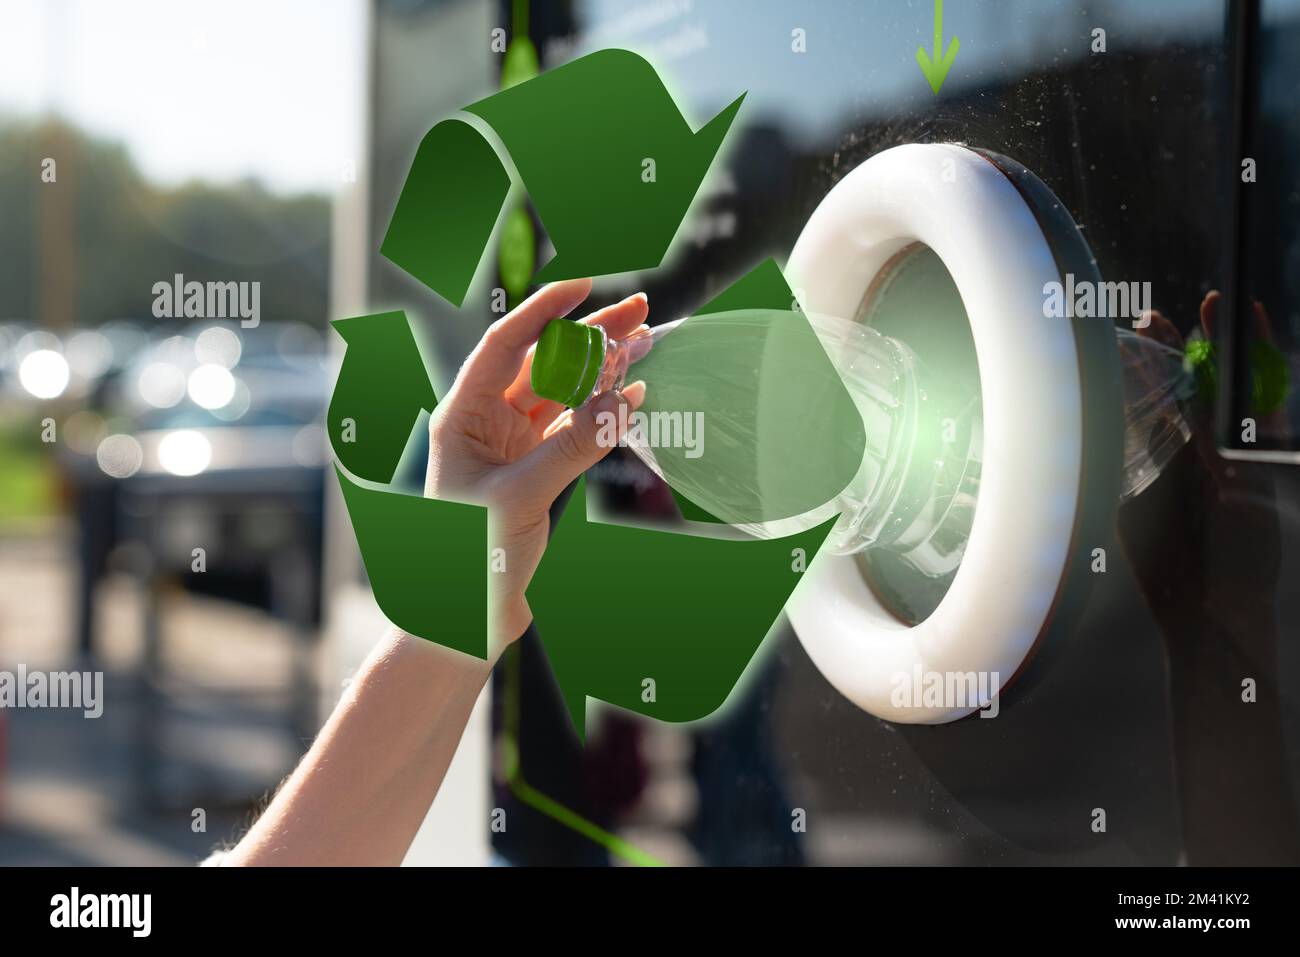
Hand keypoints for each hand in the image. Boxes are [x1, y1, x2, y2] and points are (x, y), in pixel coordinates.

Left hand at [425, 278, 647, 651]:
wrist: (462, 618)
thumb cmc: (471, 558)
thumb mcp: (523, 497)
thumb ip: (573, 448)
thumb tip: (624, 402)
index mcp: (462, 416)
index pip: (506, 345)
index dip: (546, 311)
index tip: (587, 285)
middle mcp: (485, 422)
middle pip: (543, 362)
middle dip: (590, 335)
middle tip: (640, 310)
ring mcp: (511, 445)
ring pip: (563, 393)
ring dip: (603, 369)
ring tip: (646, 340)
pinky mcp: (534, 469)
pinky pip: (574, 427)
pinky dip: (602, 412)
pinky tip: (633, 393)